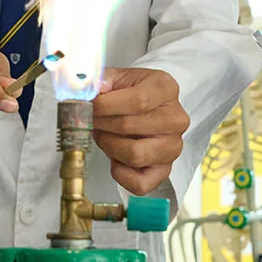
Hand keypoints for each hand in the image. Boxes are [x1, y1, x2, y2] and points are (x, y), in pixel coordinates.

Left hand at [91, 67, 188, 194]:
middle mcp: (176, 119)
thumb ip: (100, 80)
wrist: (144, 110)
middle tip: (90, 119)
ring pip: (135, 154)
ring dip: (109, 146)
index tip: (89, 105)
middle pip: (129, 126)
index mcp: (166, 89)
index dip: (106, 105)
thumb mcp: (116, 78)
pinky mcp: (164, 170)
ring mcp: (173, 146)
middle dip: (101, 123)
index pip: (138, 100)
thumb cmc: (129, 94)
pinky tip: (115, 158)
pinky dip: (120, 174)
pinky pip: (140, 184)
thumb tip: (86, 87)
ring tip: (104, 136)